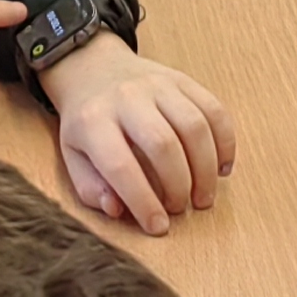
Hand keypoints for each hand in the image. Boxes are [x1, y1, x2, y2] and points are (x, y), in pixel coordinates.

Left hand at [39, 35, 237, 234]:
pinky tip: (221, 168)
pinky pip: (214, 109)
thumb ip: (91, 188)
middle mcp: (127, 97)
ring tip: (203, 197)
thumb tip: (117, 209)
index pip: (120, 166)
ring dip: (206, 169)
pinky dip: (225, 142)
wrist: (93, 69)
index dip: (143, 202)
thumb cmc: (86, 123)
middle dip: (179, 186)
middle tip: (181, 210)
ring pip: (194, 125)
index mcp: (93, 120)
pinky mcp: (182, 80)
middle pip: (163, 144)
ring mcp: (158, 84)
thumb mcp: (72, 156)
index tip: (158, 226)